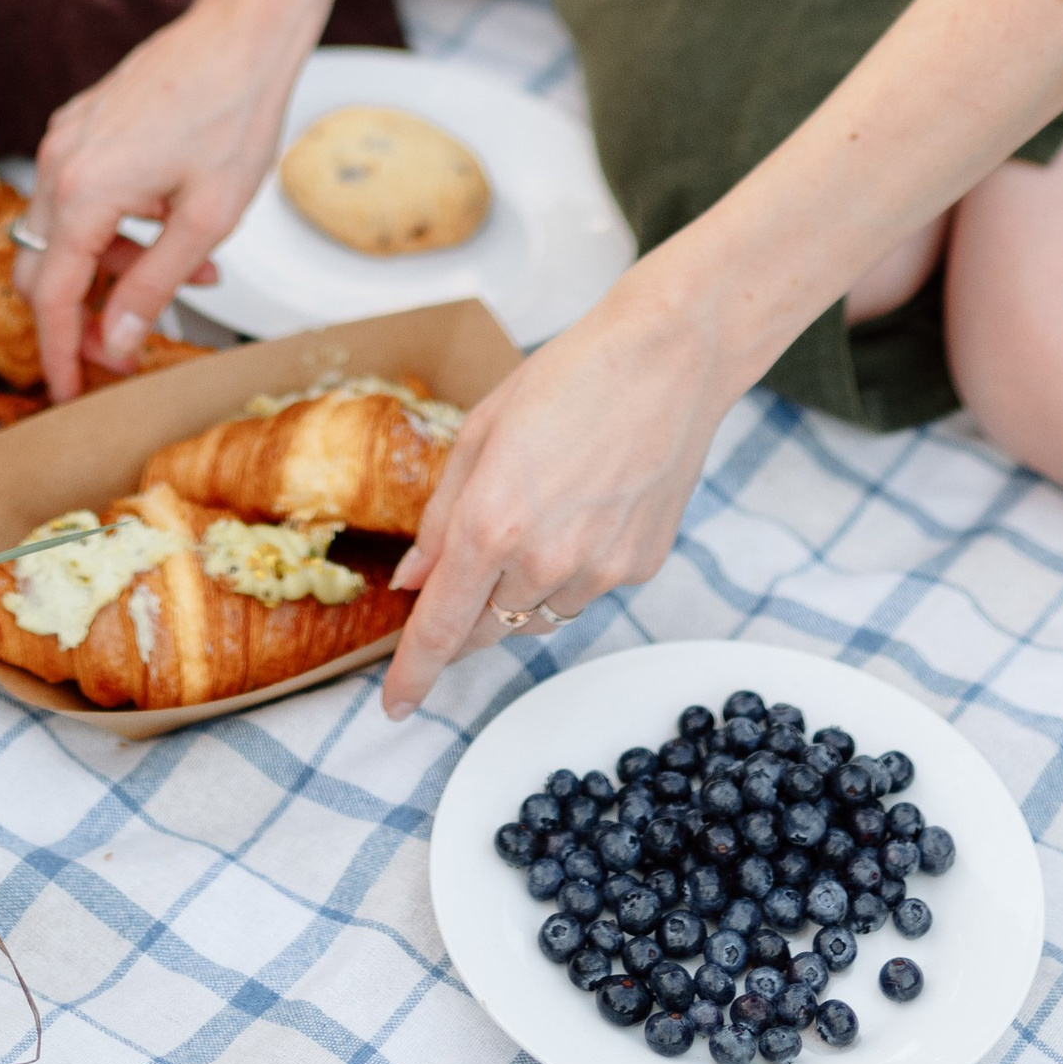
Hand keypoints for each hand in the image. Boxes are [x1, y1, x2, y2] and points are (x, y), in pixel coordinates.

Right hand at [25, 0, 322, 397]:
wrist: (244, 29)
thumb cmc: (235, 111)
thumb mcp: (207, 218)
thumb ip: (153, 285)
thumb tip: (113, 342)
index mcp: (83, 190)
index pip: (50, 295)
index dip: (59, 352)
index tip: (70, 393)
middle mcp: (60, 160)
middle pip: (42, 267)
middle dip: (81, 315)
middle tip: (128, 346)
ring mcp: (68, 136)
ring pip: (64, 230)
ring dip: (113, 266)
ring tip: (194, 275)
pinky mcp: (85, 121)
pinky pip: (80, 192)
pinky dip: (116, 224)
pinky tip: (173, 223)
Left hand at [380, 266, 743, 718]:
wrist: (669, 358)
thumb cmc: (569, 377)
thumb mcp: (482, 431)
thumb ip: (441, 515)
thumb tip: (413, 581)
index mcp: (492, 522)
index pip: (440, 627)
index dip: (412, 673)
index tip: (393, 704)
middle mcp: (545, 560)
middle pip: (486, 628)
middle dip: (465, 616)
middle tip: (465, 570)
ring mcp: (600, 571)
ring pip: (537, 613)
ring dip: (520, 587)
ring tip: (542, 508)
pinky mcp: (640, 567)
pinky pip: (587, 590)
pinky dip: (572, 568)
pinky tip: (587, 506)